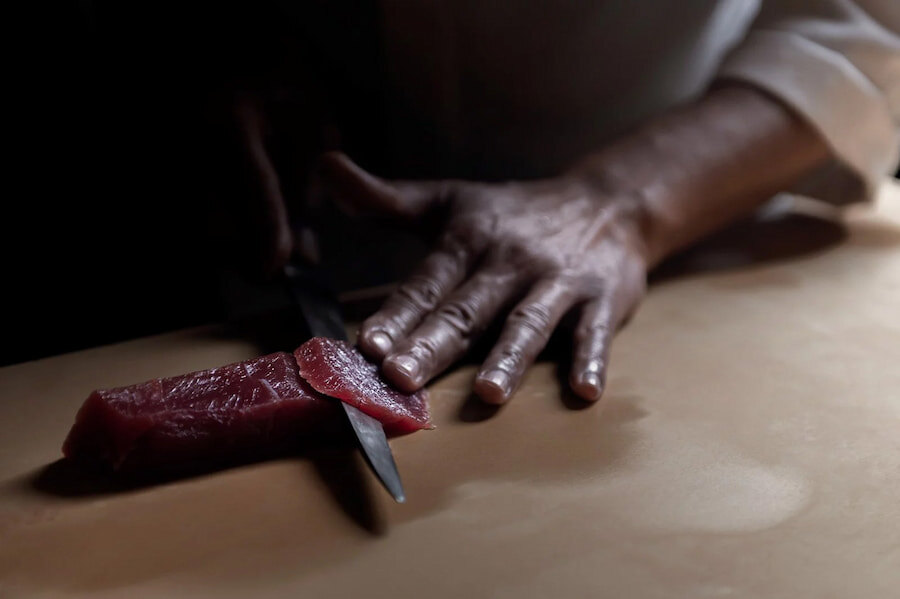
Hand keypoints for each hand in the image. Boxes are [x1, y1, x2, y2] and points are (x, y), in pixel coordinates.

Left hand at [319, 152, 647, 403]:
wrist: (607, 203)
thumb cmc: (515, 213)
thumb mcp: (450, 199)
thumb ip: (387, 199)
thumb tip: (325, 167)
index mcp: (469, 240)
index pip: (426, 284)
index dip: (396, 315)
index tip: (366, 346)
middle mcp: (510, 262)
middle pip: (468, 310)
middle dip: (434, 345)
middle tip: (402, 377)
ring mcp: (558, 283)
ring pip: (528, 323)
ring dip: (509, 358)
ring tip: (490, 394)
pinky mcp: (603, 301)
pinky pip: (596, 334)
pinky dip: (592, 361)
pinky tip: (583, 392)